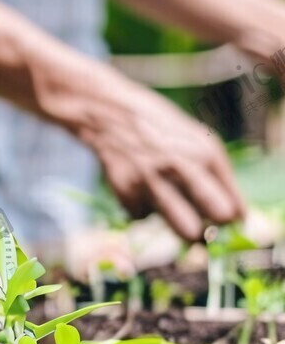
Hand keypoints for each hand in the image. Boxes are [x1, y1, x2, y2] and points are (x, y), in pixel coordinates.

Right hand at [80, 83, 244, 241]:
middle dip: (214, 229)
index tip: (221, 221)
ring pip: (185, 230)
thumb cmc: (161, 129)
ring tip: (178, 218)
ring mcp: (152, 181)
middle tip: (204, 226)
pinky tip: (139, 190)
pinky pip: (143, 216)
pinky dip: (143, 209)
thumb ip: (217, 176)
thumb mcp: (198, 141)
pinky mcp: (125, 191)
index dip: (229, 219)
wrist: (107, 113)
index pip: (233, 206)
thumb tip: (236, 218)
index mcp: (207, 154)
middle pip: (216, 218)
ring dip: (185, 229)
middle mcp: (183, 167)